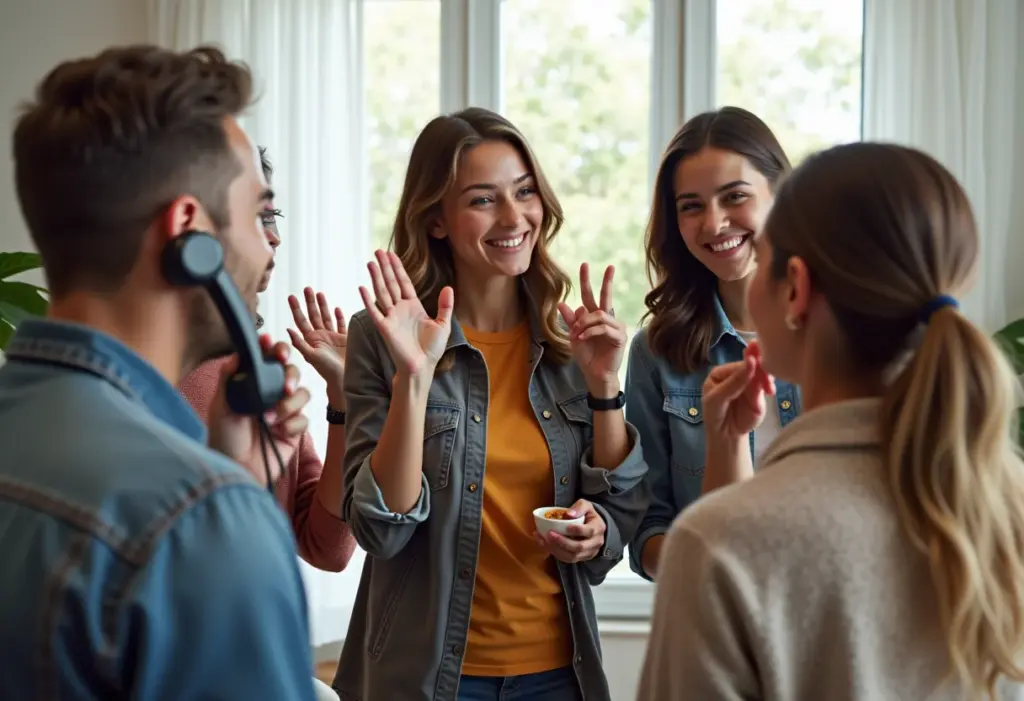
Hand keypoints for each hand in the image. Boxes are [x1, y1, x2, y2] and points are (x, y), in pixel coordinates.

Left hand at [207, 336, 310, 485]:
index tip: (270, 343)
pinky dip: (292, 424)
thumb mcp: (220, 407)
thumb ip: (228, 379)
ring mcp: (284, 411)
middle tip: (285, 385)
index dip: (273, 348)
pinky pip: (304, 418)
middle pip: (291, 371)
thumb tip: (236, 355)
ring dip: (289, 404)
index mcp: (253, 384)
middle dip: (291, 374)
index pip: (267, 359)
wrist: (236, 469)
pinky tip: (278, 432)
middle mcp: (271, 394)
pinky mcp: (295, 430)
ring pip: (302, 394)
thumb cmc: (224, 438)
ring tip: (270, 417)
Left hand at [287, 287, 345, 404]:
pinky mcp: (344, 339)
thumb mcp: (311, 357)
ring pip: (326, 317)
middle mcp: (320, 337)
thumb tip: (288, 329)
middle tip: (306, 288)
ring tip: (319, 293)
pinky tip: (336, 308)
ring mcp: (332, 337)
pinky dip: (339, 316)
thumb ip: (300, 343)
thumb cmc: (327, 371)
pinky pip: (340, 325)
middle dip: (309, 302)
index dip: (296, 308)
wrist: (345, 379)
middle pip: (313, 315)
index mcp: (310, 340)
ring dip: (322, 305)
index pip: (301, 321)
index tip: (291, 296)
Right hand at [360, 250, 453, 376]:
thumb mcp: (443, 324)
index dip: (398, 268)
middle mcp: (400, 309)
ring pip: (382, 293)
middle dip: (385, 267)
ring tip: (371, 262)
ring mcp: (391, 317)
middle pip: (390, 283)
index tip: (392, 254)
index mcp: (413, 306)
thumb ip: (445, 306)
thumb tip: (449, 287)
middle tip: (378, 251)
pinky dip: (368, 300)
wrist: (422, 367)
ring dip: (376, 277)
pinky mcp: (384, 328)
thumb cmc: (431, 349)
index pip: (403, 282)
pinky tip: (362, 287)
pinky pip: (374, 312)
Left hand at [533, 499, 606, 563]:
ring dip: (556, 550)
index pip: (589, 531)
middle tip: (549, 534)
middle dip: (563, 542)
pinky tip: (546, 545)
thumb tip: (569, 514)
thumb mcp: (586, 505)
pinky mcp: (581, 558)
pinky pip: (568, 560)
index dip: (577, 530)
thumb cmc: (587, 515)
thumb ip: (580, 507)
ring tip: (544, 541)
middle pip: (580, 547)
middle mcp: (596, 542)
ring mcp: (589, 552)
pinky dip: (556, 554)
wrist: (593, 527)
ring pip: (573, 556)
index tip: (565, 526)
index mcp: (598, 528)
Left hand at [558, 263, 626, 394]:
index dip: (587, 281)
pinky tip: (583, 337)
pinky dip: (590, 331)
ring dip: (584, 324)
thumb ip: (570, 321)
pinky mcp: (620, 337)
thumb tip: (562, 303)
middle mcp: (608, 319)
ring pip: (599, 315)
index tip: (584, 265)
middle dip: (607, 281)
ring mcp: (616, 327)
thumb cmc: (586, 356)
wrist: (595, 374)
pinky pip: (603, 328)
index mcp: (596, 317)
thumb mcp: (574, 336)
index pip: (591, 296)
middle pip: (606, 296)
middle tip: (610, 266)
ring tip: (577, 334)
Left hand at [702, 340, 774, 442]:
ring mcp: (748, 382)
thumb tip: (752, 361)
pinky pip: (765, 385)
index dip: (748, 366)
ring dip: (767, 378)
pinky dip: (769, 386)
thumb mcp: (718, 398)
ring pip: (761, 373)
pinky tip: (770, 391)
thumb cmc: (715, 414)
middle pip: (751, 366)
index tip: (758, 367)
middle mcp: (736, 374)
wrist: (727, 434)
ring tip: (768, 389)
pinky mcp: (758, 392)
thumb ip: (734, 381)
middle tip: (767, 380)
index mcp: (721, 372)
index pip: (737, 365)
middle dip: (761, 371)